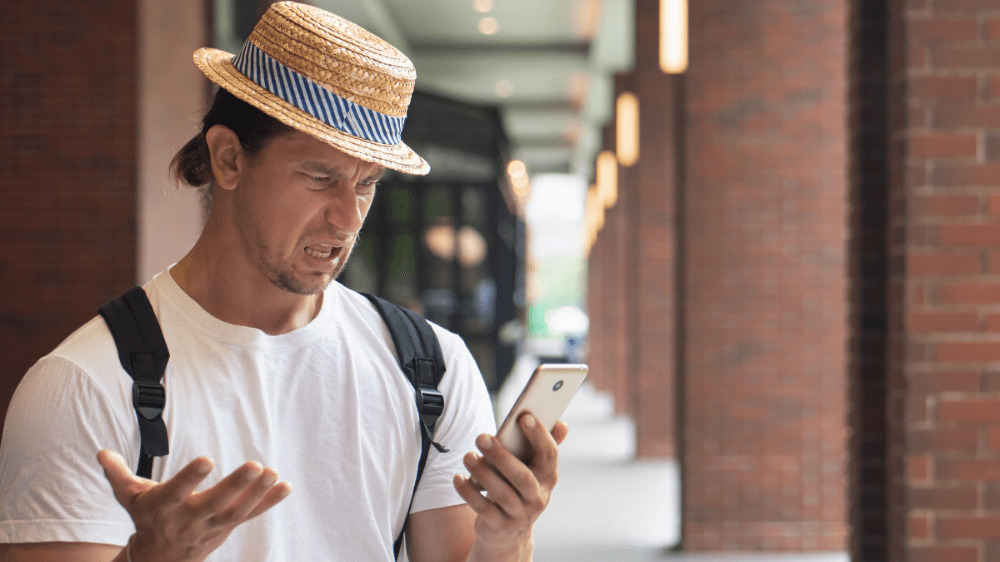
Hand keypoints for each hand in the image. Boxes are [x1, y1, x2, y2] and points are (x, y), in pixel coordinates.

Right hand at [97, 450, 290, 561]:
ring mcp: (212, 526)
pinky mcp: (228, 528)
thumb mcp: (128, 497)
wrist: (160, 558)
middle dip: (236, 486)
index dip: (191, 478)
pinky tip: (285, 486)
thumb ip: (118, 473)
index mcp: (164, 507)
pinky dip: (269, 502)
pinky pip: (251, 515)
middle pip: (215, 503)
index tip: (207, 459)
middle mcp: (190, 519)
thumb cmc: (147, 518)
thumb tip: (102, 452)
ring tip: (273, 473)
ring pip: (237, 511)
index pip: (177, 492)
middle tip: (256, 465)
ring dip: (258, 493)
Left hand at [453, 415, 568, 560]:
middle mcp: (537, 498)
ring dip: (483, 473)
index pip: (549, 456)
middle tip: (481, 437)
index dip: (539, 436)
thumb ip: (542, 446)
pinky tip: (458, 478)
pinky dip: (469, 493)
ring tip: (468, 456)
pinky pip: (483, 509)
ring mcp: (519, 515)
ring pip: (502, 494)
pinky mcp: (500, 526)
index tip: (524, 417)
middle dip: (501, 456)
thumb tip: (562, 424)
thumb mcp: (533, 470)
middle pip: (522, 477)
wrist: (509, 533)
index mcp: (548, 478)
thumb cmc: (519, 489)